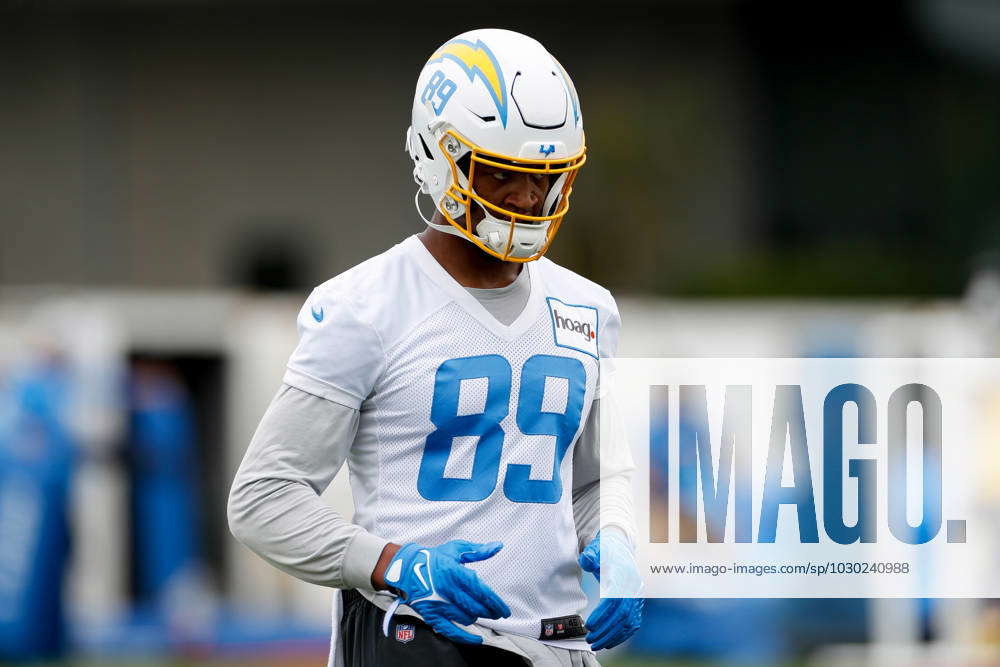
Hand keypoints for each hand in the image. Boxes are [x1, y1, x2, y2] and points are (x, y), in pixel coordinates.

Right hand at [382, 539, 510, 643]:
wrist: (404, 569)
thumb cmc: (431, 558)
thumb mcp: (455, 549)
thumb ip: (478, 550)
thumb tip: (497, 546)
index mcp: (454, 572)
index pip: (481, 591)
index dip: (495, 602)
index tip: (504, 610)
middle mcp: (447, 590)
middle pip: (476, 607)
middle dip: (491, 612)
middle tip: (498, 613)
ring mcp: (439, 604)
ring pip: (466, 618)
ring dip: (477, 617)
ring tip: (481, 614)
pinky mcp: (432, 615)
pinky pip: (451, 631)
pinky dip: (466, 637)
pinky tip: (477, 639)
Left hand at [579, 529, 643, 649]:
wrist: (620, 546)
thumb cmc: (605, 550)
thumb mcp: (596, 549)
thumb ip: (590, 556)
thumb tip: (586, 560)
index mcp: (622, 576)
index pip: (614, 600)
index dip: (602, 615)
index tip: (589, 625)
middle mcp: (633, 588)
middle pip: (622, 615)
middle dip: (605, 630)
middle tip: (590, 639)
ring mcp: (637, 596)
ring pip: (628, 622)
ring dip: (612, 636)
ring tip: (596, 644)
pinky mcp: (638, 602)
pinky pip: (633, 623)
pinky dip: (622, 635)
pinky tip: (609, 642)